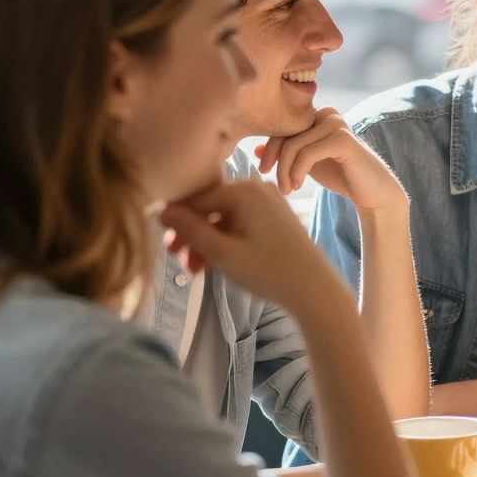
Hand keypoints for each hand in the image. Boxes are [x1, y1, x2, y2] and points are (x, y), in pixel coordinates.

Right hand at [158, 177, 347, 319]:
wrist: (315, 288)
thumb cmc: (268, 270)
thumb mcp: (221, 252)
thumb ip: (189, 230)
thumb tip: (161, 211)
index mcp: (243, 190)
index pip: (193, 200)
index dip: (175, 224)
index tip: (165, 249)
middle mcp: (256, 188)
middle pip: (208, 209)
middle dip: (191, 236)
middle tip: (179, 263)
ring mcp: (268, 201)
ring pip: (223, 219)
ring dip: (206, 242)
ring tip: (197, 271)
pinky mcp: (275, 217)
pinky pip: (240, 223)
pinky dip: (226, 241)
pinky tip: (216, 264)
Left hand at [256, 110, 406, 213]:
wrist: (372, 192)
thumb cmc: (341, 176)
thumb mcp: (307, 163)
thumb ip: (287, 153)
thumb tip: (254, 149)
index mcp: (318, 114)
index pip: (282, 127)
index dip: (269, 150)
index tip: (265, 171)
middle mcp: (327, 113)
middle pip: (285, 134)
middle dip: (276, 162)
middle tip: (279, 186)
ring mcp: (336, 124)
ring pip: (294, 146)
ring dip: (285, 171)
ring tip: (288, 190)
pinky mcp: (343, 139)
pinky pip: (307, 154)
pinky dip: (297, 172)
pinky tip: (298, 186)